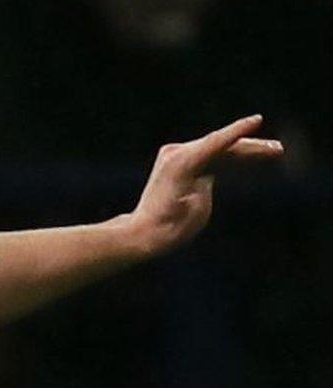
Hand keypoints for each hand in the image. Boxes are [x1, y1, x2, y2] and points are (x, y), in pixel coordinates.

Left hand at [129, 114, 283, 255]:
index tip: (257, 120)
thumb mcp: (195, 212)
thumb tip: (205, 175)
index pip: (215, 143)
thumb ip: (203, 188)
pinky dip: (230, 157)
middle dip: (250, 146)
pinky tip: (252, 156)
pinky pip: (210, 155)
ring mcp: (176, 156)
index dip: (237, 131)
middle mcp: (176, 154)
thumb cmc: (169, 228)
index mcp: (180, 164)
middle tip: (277, 149)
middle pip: (220, 145)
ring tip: (273, 151)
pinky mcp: (180, 162)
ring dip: (244, 151)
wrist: (145, 232)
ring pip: (218, 149)